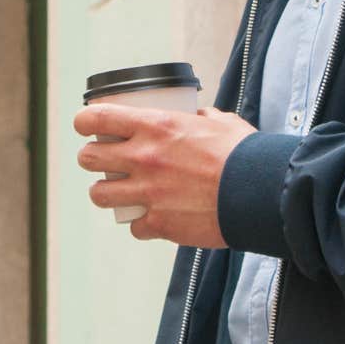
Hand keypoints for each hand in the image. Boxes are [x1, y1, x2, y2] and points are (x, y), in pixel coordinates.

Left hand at [74, 105, 256, 247]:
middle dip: (90, 158)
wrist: (259, 193)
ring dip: (106, 192)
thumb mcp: (221, 122)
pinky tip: (152, 218)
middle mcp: (143, 158)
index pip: (97, 118)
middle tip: (102, 160)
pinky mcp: (159, 223)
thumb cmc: (243, 155)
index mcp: (154, 126)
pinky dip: (141, 224)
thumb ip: (202, 117)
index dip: (85, 121)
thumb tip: (199, 116)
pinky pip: (134, 226)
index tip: (86, 126)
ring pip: (99, 194)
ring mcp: (148, 193)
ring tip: (117, 191)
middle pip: (88, 157)